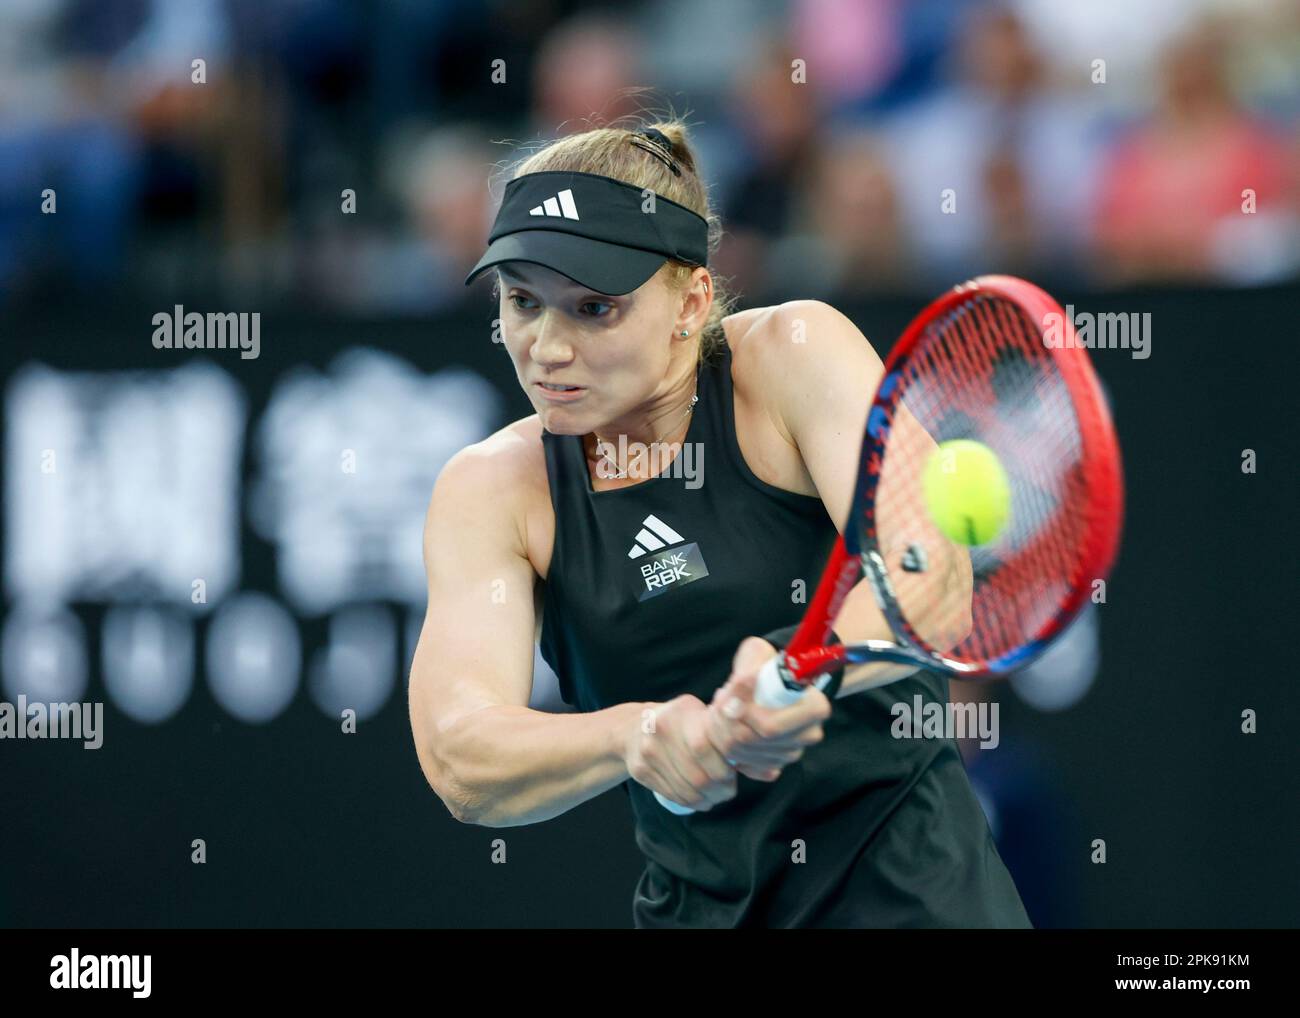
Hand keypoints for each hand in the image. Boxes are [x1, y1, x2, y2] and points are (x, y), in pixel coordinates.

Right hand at [623, 694, 738, 811]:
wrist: (633, 727)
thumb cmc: (680, 723)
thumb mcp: (703, 717)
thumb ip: (733, 741)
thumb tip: (770, 773)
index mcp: (681, 712)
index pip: (705, 748)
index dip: (724, 769)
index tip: (732, 774)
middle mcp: (661, 731)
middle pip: (698, 776)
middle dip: (719, 789)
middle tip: (728, 790)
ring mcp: (648, 752)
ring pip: (687, 790)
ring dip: (707, 799)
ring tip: (715, 796)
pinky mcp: (640, 771)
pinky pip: (673, 795)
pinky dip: (691, 803)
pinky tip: (700, 799)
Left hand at [706, 637, 829, 778]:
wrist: (767, 682)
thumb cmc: (764, 664)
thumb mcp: (758, 653)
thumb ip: (749, 665)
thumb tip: (743, 682)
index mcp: (815, 707)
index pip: (770, 727)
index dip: (742, 716)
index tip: (727, 698)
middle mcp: (808, 734)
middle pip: (753, 742)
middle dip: (725, 723)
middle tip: (717, 702)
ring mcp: (792, 752)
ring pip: (743, 754)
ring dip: (721, 732)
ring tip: (721, 710)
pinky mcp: (775, 765)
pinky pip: (743, 764)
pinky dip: (727, 748)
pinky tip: (727, 728)